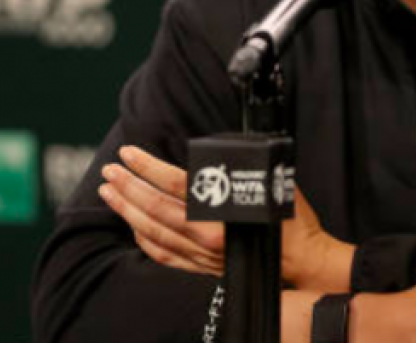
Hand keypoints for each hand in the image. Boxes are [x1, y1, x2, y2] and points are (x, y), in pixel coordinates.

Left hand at [98, 146, 352, 288]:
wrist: (305, 262)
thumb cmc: (293, 221)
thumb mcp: (272, 182)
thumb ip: (243, 166)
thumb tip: (222, 146)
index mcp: (223, 210)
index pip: (175, 182)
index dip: (148, 166)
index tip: (129, 153)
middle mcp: (207, 235)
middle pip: (156, 208)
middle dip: (128, 187)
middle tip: (110, 170)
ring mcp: (201, 255)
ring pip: (153, 232)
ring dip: (128, 211)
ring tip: (110, 193)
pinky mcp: (202, 270)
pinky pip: (163, 255)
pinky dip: (143, 240)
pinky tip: (133, 226)